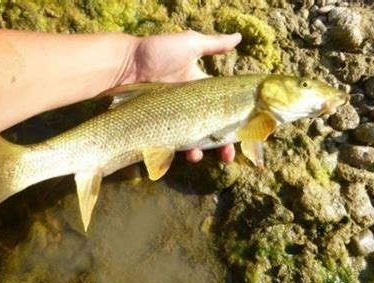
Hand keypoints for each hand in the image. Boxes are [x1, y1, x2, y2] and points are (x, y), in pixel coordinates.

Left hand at [123, 30, 240, 162]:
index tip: (247, 130)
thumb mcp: (189, 44)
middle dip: (222, 144)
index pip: (223, 107)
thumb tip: (239, 37)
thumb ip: (214, 44)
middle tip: (229, 155)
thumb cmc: (157, 52)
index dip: (235, 120)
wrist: (125, 65)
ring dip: (202, 151)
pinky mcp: (159, 127)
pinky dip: (182, 151)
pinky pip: (173, 143)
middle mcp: (189, 106)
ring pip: (193, 139)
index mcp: (199, 89)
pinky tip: (188, 154)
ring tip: (201, 155)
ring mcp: (174, 118)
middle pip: (211, 129)